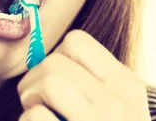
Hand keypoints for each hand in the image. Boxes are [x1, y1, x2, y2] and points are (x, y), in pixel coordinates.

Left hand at [17, 29, 150, 120]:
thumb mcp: (123, 107)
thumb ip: (96, 83)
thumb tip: (44, 59)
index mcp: (127, 85)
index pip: (77, 42)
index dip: (55, 57)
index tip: (53, 80)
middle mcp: (117, 101)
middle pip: (55, 62)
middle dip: (33, 79)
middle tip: (35, 100)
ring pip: (48, 82)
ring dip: (30, 100)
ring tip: (38, 114)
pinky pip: (35, 116)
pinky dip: (28, 120)